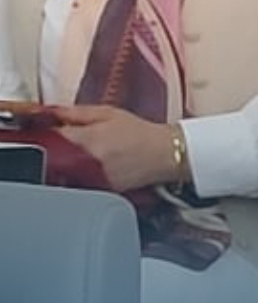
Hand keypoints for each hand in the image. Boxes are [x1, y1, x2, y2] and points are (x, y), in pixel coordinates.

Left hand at [54, 105, 181, 191]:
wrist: (165, 154)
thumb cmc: (140, 132)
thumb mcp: (109, 113)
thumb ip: (77, 113)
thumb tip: (50, 112)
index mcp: (87, 138)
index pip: (51, 137)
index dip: (48, 133)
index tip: (51, 131)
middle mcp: (87, 160)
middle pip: (53, 158)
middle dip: (55, 151)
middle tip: (66, 145)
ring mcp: (92, 177)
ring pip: (64, 173)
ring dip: (65, 165)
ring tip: (81, 157)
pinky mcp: (99, 190)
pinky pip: (78, 183)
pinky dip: (78, 177)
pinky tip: (90, 169)